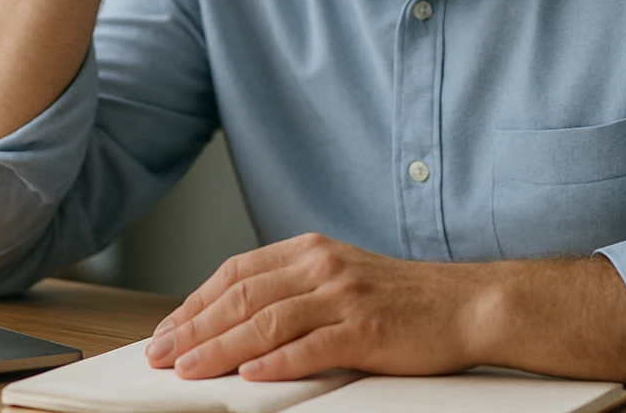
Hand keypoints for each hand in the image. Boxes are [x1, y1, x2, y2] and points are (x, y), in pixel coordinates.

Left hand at [145, 233, 488, 380]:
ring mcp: (343, 296)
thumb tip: (233, 318)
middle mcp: (321, 266)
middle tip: (161, 354)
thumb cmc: (400, 299)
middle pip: (242, 297)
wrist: (464, 303)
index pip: (236, 273)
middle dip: (194, 327)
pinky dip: (276, 362)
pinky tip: (250, 374)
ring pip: (266, 322)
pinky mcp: (366, 330)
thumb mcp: (338, 277)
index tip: (167, 329)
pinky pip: (311, 346)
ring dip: (220, 346)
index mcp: (309, 250)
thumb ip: (291, 290)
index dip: (194, 302)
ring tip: (189, 368)